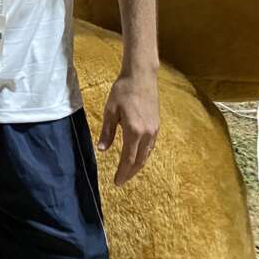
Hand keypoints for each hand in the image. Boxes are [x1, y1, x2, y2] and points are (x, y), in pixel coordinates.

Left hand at [98, 71, 159, 185]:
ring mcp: (154, 130)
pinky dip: (143, 155)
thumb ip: (107, 132)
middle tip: (120, 181)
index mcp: (134, 131)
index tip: (116, 182)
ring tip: (127, 172)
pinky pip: (150, 146)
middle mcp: (147, 134)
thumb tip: (102, 150)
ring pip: (146, 155)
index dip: (122, 172)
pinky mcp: (157, 125)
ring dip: (137, 165)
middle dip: (130, 173)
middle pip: (140, 161)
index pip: (128, 158)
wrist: (141, 76)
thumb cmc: (123, 90)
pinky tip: (136, 156)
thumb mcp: (110, 110)